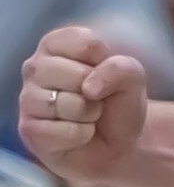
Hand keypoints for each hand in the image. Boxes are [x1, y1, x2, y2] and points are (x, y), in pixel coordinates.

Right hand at [18, 28, 149, 181]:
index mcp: (56, 44)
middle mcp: (35, 68)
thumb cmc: (117, 102)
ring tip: (87, 116)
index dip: (107, 63)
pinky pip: (67, 131)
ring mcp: (27, 99)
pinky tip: (77, 133)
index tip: (105, 73)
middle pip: (77, 74)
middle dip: (98, 92)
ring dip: (91, 114)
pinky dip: (83, 135)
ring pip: (69, 104)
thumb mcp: (132, 78)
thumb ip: (120, 68)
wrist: (117, 143)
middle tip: (96, 99)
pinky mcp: (28, 129)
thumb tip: (89, 87)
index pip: (87, 43)